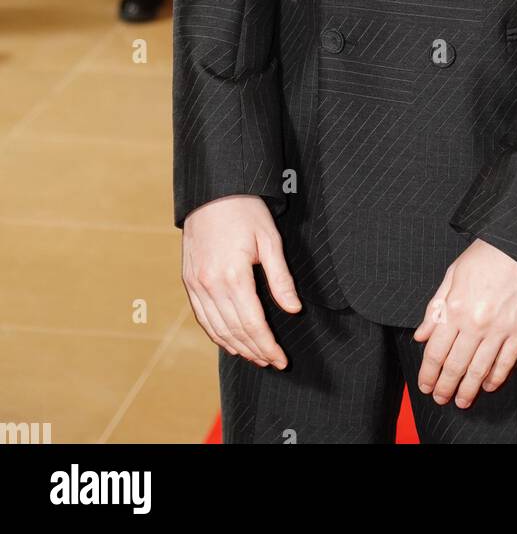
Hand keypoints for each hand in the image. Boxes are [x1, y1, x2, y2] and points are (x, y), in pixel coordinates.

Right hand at [181, 194, 301, 365]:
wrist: (212, 190)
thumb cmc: (245, 210)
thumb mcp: (270, 240)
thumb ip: (281, 278)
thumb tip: (293, 309)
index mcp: (232, 276)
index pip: (253, 324)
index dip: (268, 345)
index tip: (282, 358)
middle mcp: (210, 285)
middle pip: (235, 331)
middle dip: (256, 351)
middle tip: (273, 361)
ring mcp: (196, 284)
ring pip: (217, 328)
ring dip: (237, 347)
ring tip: (256, 357)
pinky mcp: (188, 281)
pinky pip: (202, 317)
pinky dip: (216, 335)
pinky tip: (229, 342)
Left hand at [413, 238, 516, 407]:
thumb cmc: (489, 253)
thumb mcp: (454, 272)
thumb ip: (436, 306)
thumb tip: (422, 335)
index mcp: (455, 307)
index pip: (436, 351)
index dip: (428, 373)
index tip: (426, 385)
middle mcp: (475, 323)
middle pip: (455, 365)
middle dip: (445, 387)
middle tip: (441, 399)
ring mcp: (500, 329)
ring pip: (479, 370)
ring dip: (468, 390)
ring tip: (462, 402)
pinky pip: (506, 362)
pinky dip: (496, 378)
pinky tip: (488, 386)